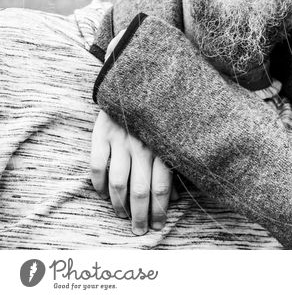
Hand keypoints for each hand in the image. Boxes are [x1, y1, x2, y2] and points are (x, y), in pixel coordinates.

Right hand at [90, 110, 175, 234]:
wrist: (135, 80)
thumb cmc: (161, 114)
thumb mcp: (173, 137)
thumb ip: (174, 166)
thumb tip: (175, 199)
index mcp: (163, 147)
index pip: (161, 188)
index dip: (159, 212)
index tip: (157, 227)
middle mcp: (142, 146)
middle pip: (140, 190)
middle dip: (140, 216)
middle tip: (139, 231)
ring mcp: (121, 140)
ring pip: (117, 182)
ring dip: (119, 205)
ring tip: (123, 216)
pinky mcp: (101, 134)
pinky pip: (96, 166)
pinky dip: (99, 185)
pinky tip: (104, 194)